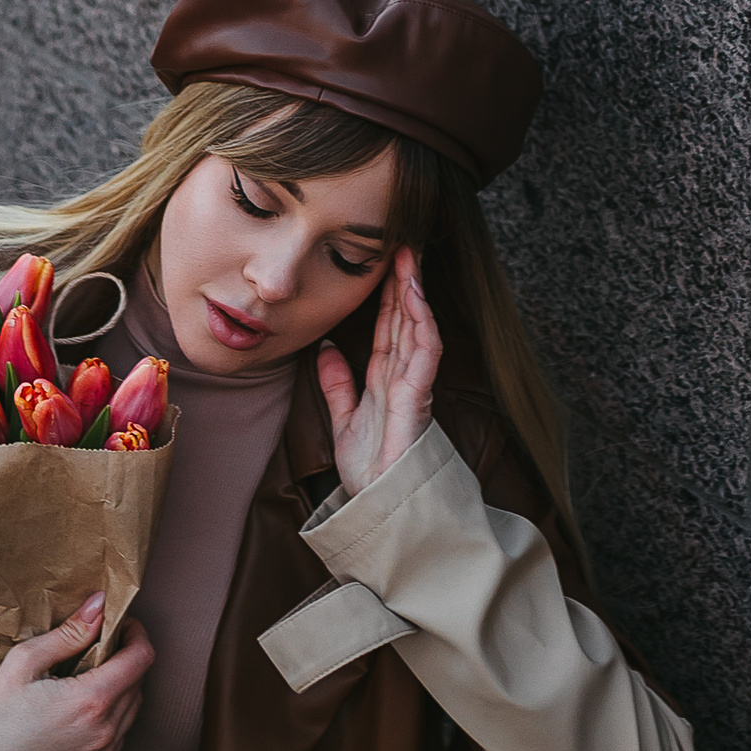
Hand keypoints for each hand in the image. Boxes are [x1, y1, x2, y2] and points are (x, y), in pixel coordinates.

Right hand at [0, 594, 153, 750]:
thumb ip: (69, 633)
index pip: (141, 658)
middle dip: (126, 658)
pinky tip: (86, 709)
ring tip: (92, 678)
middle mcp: (105, 730)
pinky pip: (121, 733)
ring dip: (122, 687)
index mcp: (90, 700)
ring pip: (133, 708)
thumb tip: (99, 606)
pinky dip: (113, 715)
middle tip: (101, 648)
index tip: (122, 625)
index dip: (137, 635)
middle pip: (139, 681)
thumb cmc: (0, 714)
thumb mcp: (26, 662)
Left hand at [318, 247, 441, 500]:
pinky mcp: (418, 397)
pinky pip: (424, 353)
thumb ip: (337, 385)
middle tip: (402, 243)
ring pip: (417, 328)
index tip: (384, 262)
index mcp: (385, 380)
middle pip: (405, 319)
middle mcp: (402, 377)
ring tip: (409, 258)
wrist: (380, 506)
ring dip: (414, 292)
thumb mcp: (344, 420)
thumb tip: (326, 348)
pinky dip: (421, 323)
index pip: (388, 328)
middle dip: (404, 282)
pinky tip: (414, 298)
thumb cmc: (370, 470)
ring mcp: (413, 385)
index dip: (387, 295)